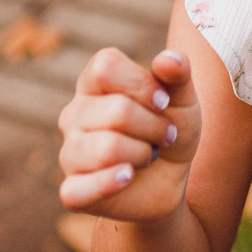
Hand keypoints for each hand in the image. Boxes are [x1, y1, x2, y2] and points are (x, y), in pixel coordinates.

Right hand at [57, 47, 200, 220]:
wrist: (172, 178)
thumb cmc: (170, 127)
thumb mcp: (182, 97)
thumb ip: (178, 72)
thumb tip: (168, 59)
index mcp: (93, 83)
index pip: (104, 67)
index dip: (141, 84)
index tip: (163, 102)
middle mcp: (74, 114)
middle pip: (116, 111)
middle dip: (154, 126)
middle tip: (164, 135)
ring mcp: (70, 153)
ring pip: (105, 149)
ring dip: (142, 154)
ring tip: (148, 156)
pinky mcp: (72, 191)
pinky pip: (76, 190)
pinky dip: (110, 183)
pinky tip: (127, 177)